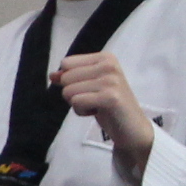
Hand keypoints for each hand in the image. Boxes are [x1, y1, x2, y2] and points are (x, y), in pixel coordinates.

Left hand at [52, 52, 155, 178]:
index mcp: (105, 58)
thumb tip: (52, 75)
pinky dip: (82, 111)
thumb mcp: (89, 87)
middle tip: (95, 99)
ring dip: (78, 104)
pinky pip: (76, 102)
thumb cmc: (109, 105)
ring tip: (97, 105)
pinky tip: (98, 112)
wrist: (133, 128)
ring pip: (68, 91)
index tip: (91, 88)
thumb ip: (71, 78)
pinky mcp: (110, 98)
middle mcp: (109, 65)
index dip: (70, 80)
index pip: (66, 63)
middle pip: (65, 77)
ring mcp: (111, 81)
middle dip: (73, 93)